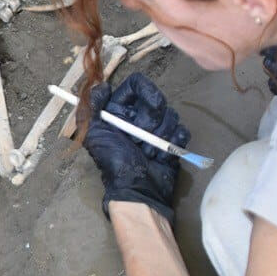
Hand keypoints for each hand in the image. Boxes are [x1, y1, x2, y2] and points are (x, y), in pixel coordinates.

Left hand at [84, 73, 189, 223]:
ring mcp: (158, 129)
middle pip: (158, 100)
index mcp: (120, 110)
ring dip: (159, 137)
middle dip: (151, 121)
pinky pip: (182, 132)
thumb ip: (94, 107)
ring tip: (147, 153)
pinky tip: (162, 156)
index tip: (145, 106)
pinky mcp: (173, 142)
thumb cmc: (113, 162)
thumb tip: (100, 85)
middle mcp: (139, 116)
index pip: (137, 84)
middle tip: (138, 139)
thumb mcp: (95, 134)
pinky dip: (174, 144)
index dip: (145, 92)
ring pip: (171, 116)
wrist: (136, 190)